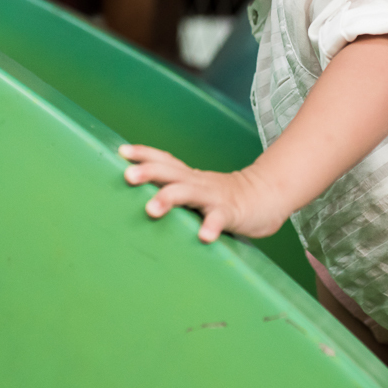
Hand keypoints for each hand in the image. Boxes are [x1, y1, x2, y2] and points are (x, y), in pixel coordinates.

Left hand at [119, 144, 288, 242]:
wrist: (266, 196)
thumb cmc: (223, 197)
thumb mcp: (195, 188)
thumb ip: (172, 190)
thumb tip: (139, 194)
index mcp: (188, 177)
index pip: (164, 160)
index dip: (144, 154)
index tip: (121, 151)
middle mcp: (198, 182)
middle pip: (171, 172)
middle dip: (148, 172)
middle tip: (127, 175)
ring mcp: (214, 197)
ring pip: (189, 193)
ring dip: (169, 198)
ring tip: (152, 208)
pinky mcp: (231, 213)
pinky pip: (219, 219)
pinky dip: (211, 226)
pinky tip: (204, 236)